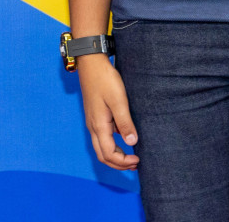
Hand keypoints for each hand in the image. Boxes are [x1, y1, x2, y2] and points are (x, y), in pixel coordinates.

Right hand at [77, 55, 138, 169]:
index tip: (138, 159)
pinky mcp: (94, 115)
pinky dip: (112, 145)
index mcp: (98, 125)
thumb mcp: (118, 100)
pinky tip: (124, 138)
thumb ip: (125, 123)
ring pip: (101, 147)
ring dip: (115, 155)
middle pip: (102, 155)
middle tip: (135, 163)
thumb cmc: (105, 79)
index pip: (108, 154)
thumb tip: (132, 143)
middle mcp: (93, 127)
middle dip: (118, 164)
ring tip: (131, 155)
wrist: (91, 63)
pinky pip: (102, 137)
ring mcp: (92, 121)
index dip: (123, 162)